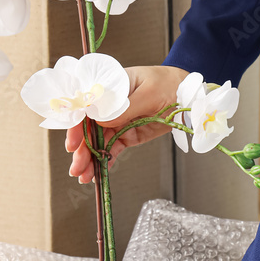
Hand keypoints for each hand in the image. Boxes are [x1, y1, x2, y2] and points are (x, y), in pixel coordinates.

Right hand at [67, 64, 189, 182]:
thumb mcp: (149, 93)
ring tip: (84, 176)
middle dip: (82, 149)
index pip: (86, 107)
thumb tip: (102, 122)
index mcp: (110, 88)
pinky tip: (96, 173)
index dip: (76, 126)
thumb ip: (126, 107)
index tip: (72, 143)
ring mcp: (117, 121)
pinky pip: (112, 148)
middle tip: (77, 168)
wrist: (187, 94)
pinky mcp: (127, 134)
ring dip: (90, 159)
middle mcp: (109, 105)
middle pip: (89, 128)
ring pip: (98, 142)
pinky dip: (104, 161)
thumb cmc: (169, 84)